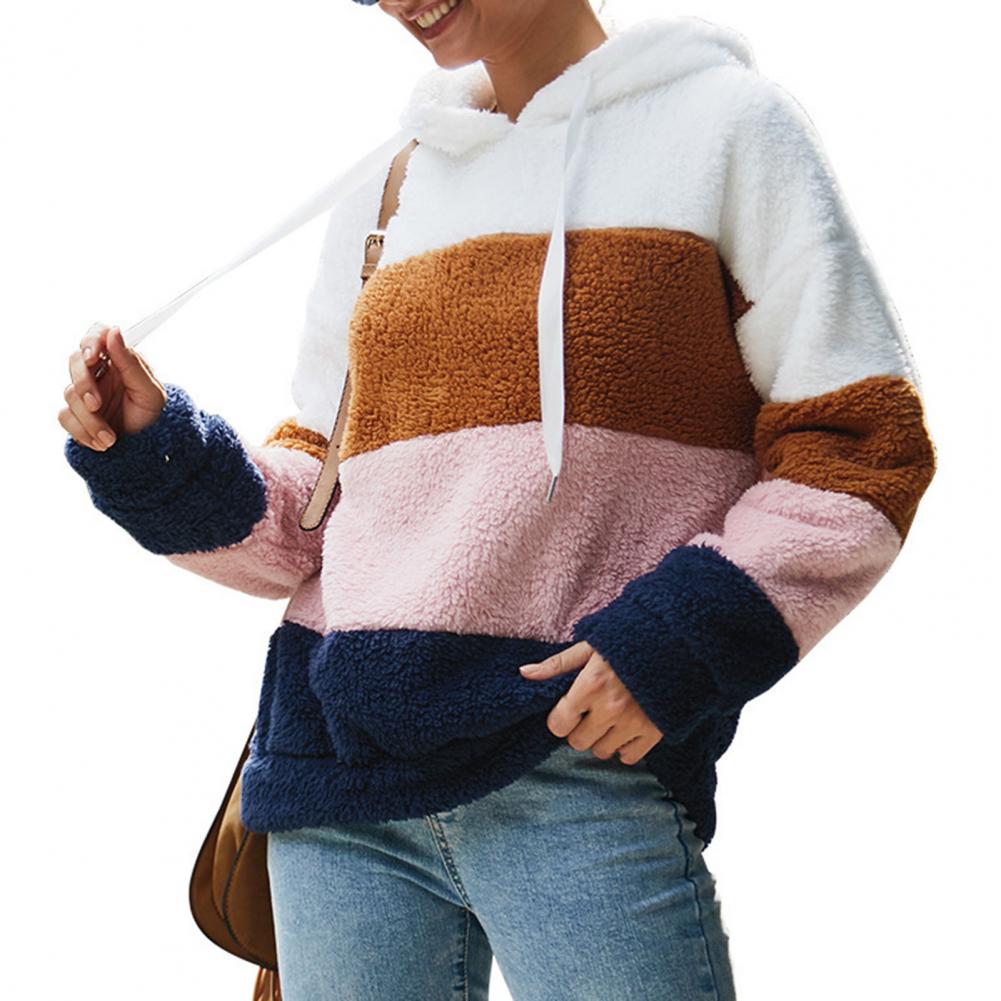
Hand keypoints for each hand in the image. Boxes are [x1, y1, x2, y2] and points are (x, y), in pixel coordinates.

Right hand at [59, 322, 167, 450]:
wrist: (148, 448)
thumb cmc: (153, 417)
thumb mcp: (150, 392)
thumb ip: (132, 363)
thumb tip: (114, 332)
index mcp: (119, 360)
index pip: (97, 335)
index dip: (90, 341)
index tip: (92, 357)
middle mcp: (100, 372)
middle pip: (75, 361)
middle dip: (84, 385)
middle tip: (96, 405)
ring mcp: (85, 393)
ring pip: (70, 393)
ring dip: (90, 419)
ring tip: (111, 437)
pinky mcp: (76, 414)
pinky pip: (66, 417)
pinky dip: (83, 432)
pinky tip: (102, 442)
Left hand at [519, 641, 663, 763]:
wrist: (674, 641)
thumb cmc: (626, 640)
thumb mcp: (589, 646)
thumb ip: (557, 664)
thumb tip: (525, 672)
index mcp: (590, 685)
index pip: (559, 724)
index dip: (559, 718)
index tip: (567, 710)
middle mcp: (610, 709)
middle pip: (578, 742)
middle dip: (579, 729)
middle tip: (589, 713)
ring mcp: (633, 723)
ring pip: (602, 752)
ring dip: (601, 739)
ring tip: (609, 718)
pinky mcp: (654, 731)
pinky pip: (630, 757)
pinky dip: (625, 747)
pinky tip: (625, 729)